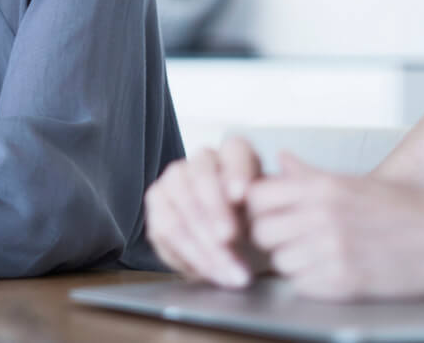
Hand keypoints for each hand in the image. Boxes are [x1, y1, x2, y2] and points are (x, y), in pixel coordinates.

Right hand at [143, 135, 264, 287]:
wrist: (235, 246)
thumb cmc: (255, 222)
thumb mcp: (268, 213)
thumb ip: (261, 203)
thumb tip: (246, 196)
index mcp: (233, 153)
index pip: (235, 151)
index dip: (236, 172)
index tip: (241, 196)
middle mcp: (200, 161)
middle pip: (201, 176)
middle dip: (214, 210)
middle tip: (229, 238)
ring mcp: (173, 180)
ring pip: (181, 205)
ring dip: (203, 243)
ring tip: (229, 272)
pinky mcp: (156, 205)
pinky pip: (165, 230)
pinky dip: (189, 256)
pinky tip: (210, 273)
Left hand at [246, 152, 423, 300]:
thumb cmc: (408, 211)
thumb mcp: (357, 183)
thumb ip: (311, 175)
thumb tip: (281, 158)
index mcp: (324, 187)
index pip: (256, 196)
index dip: (259, 207)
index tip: (271, 214)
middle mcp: (324, 216)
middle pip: (261, 231)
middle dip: (272, 237)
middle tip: (294, 238)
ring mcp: (333, 252)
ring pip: (280, 261)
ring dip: (293, 261)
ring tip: (320, 255)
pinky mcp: (345, 284)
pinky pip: (301, 285)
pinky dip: (311, 282)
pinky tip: (334, 272)